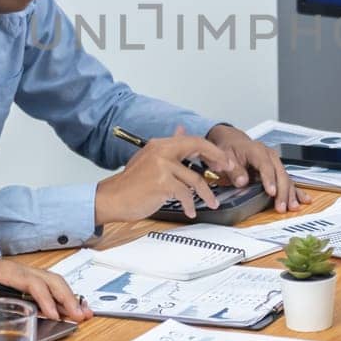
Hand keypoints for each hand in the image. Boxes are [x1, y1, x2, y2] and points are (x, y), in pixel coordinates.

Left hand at [0, 258, 93, 321]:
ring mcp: (25, 273)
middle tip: (78, 316)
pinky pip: (49, 285)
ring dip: (69, 296)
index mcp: (4, 271)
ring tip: (83, 313)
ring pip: (53, 281)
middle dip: (66, 297)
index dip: (44, 298)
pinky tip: (71, 308)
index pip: (31, 282)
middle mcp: (19, 270)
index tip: (53, 314)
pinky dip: (63, 296)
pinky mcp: (27, 280)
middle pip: (50, 279)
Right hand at [95, 127, 231, 221]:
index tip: (222, 160)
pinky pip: (185, 194)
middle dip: (217, 159)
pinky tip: (190, 210)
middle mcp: (161, 151)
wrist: (112, 198)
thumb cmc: (131, 184)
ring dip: (206, 193)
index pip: (192, 140)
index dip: (210, 149)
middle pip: (197, 148)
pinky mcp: (162, 183)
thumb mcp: (150, 160)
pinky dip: (190, 205)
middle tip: (227, 170)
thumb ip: (169, 146)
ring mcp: (161, 166)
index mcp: (160, 144)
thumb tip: (182, 130)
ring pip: (195, 178)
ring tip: (212, 202)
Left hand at [206, 124, 309, 212]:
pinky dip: (296, 191)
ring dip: (290, 194)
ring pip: (286, 179)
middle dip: (282, 192)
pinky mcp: (278, 171)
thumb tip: (243, 181)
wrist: (234, 141)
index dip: (269, 179)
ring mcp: (276, 163)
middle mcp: (270, 156)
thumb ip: (234, 170)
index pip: (265, 165)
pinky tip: (304, 199)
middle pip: (280, 174)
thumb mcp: (226, 157)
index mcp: (257, 150)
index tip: (271, 192)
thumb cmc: (230, 148)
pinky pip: (289, 181)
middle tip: (281, 207)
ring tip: (292, 207)